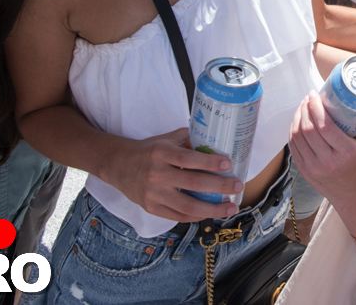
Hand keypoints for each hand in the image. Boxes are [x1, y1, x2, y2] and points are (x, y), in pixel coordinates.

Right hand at [102, 127, 243, 221]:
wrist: (117, 165)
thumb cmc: (147, 150)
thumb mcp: (166, 139)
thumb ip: (188, 140)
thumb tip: (215, 141)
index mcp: (162, 154)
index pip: (189, 159)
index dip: (210, 162)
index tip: (228, 164)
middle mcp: (157, 174)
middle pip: (193, 184)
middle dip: (219, 186)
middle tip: (238, 186)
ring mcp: (154, 194)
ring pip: (187, 206)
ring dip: (212, 209)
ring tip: (230, 208)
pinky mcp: (151, 208)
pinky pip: (178, 216)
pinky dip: (196, 216)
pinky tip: (210, 213)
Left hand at [289, 93, 355, 206]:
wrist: (352, 195)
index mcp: (346, 152)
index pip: (325, 126)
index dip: (316, 107)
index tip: (315, 94)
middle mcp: (328, 161)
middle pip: (308, 129)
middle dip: (305, 109)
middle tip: (308, 97)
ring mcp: (313, 167)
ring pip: (297, 137)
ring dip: (297, 118)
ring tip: (302, 106)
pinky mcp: (304, 171)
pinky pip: (293, 147)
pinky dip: (292, 131)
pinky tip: (297, 121)